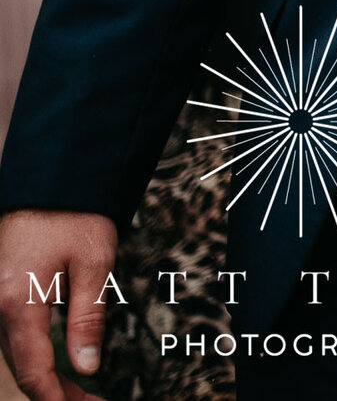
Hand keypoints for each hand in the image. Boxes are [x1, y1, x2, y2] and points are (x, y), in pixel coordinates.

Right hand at [0, 209, 115, 400]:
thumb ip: (87, 319)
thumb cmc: (74, 219)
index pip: (32, 370)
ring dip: (46, 378)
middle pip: (22, 368)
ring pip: (16, 356)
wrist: (49, 186)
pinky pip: (13, 339)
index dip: (55, 399)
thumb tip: (85, 368)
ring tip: (83, 394)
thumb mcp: (93, 265)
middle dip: (55, 394)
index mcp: (16, 303)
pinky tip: (61, 367)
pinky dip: (35, 357)